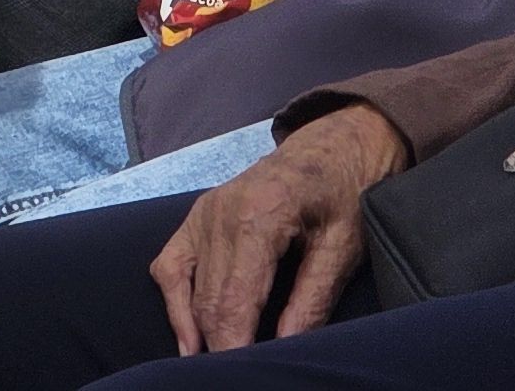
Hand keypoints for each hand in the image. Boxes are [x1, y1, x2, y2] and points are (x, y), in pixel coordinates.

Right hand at [148, 106, 407, 351]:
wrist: (335, 146)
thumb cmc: (345, 194)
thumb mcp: (343, 247)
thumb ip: (312, 300)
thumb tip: (286, 347)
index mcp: (258, 217)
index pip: (234, 301)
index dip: (234, 347)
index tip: (243, 373)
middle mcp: (220, 213)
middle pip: (208, 300)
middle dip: (218, 346)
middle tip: (234, 374)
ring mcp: (204, 213)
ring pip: (187, 288)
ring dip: (197, 331)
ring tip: (208, 366)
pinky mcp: (198, 216)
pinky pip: (169, 265)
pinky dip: (174, 303)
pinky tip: (187, 339)